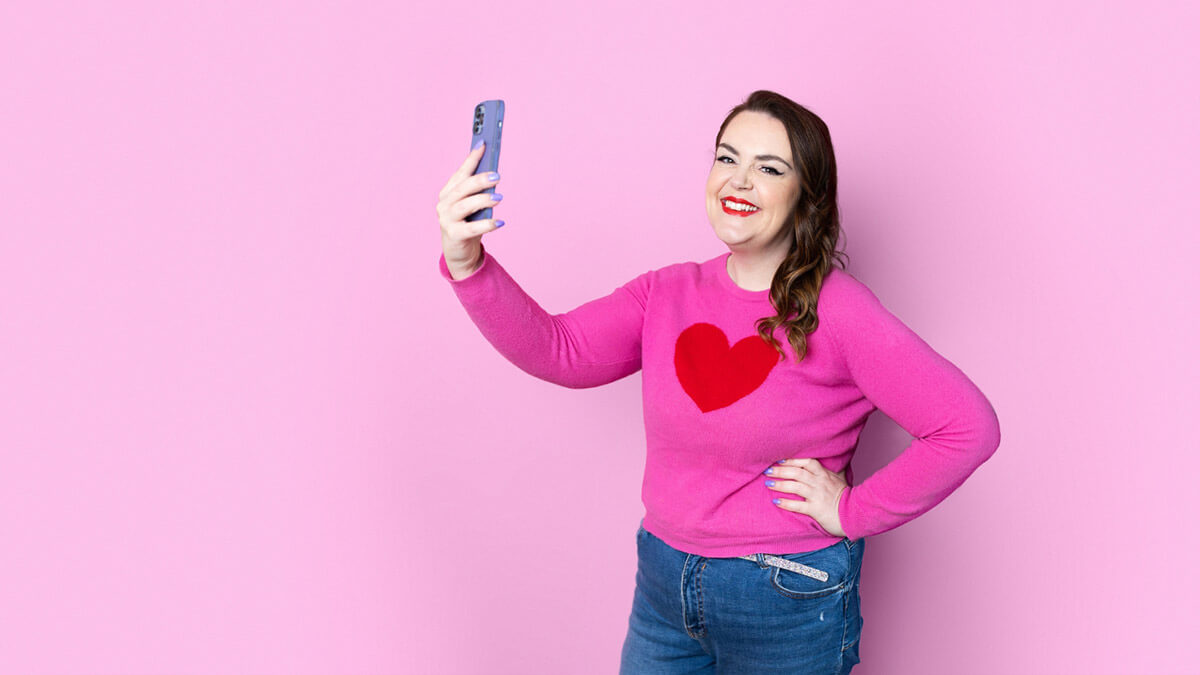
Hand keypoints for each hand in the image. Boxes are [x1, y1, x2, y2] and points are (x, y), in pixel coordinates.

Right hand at [437, 142, 504, 278]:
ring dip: (483, 199)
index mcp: (448, 192)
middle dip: (479, 179)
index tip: (483, 144)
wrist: (460, 252)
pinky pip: (471, 228)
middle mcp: (444, 204)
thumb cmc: (469, 223)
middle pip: (462, 188)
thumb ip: (479, 191)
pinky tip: (500, 222)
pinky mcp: (454, 235)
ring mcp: (446, 220)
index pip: (460, 172)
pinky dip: (486, 224)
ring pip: (464, 206)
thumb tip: (494, 172)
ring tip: (499, 197)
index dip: (471, 158)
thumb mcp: (474, 204)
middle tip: (496, 176)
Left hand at [765, 458, 847, 537]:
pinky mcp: (816, 510)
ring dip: (780, 484)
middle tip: (767, 470)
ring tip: (768, 483)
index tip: (779, 459)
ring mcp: (818, 496)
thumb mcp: (839, 480)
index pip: (807, 462)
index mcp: (824, 475)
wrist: (856, 515)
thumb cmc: (845, 497)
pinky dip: (787, 503)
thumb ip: (828, 471)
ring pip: (796, 486)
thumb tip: (823, 462)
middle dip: (781, 471)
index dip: (792, 459)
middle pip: (798, 472)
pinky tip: (776, 502)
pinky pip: (799, 505)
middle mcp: (820, 483)